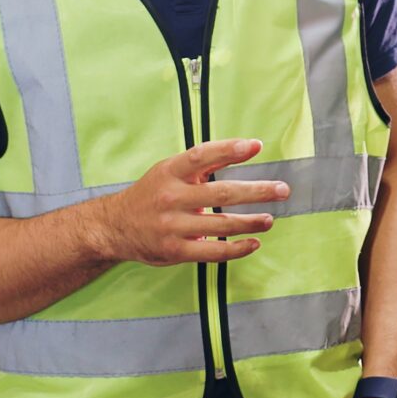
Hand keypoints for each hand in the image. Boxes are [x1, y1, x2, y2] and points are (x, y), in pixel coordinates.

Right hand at [78, 138, 286, 266]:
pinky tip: (253, 243)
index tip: (256, 146)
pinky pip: (213, 252)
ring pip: (221, 224)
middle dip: (256, 191)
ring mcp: (172, 225)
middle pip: (220, 192)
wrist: (114, 226)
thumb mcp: (169, 171)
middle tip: (282, 189)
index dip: (229, 149)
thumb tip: (248, 147)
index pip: (201, 156)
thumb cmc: (151, 194)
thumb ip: (204, 163)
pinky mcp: (175, 250)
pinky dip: (237, 248)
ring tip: (270, 218)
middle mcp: (170, 196)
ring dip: (251, 222)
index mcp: (169, 171)